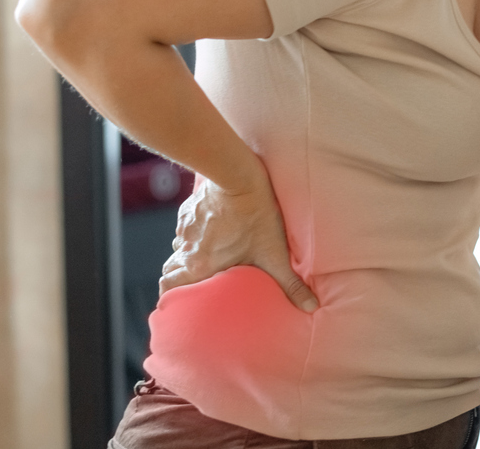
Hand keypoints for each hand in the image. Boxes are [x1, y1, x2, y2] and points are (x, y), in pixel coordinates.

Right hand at [159, 173, 318, 312]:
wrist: (237, 174)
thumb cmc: (255, 215)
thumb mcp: (275, 253)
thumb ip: (291, 284)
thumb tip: (311, 305)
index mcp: (199, 265)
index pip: (168, 288)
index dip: (169, 297)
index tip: (178, 304)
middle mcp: (186, 248)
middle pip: (169, 270)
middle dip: (177, 279)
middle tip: (194, 284)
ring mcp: (185, 228)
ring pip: (179, 248)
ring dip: (189, 255)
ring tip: (207, 258)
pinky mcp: (189, 209)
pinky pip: (185, 228)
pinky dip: (194, 233)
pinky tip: (211, 230)